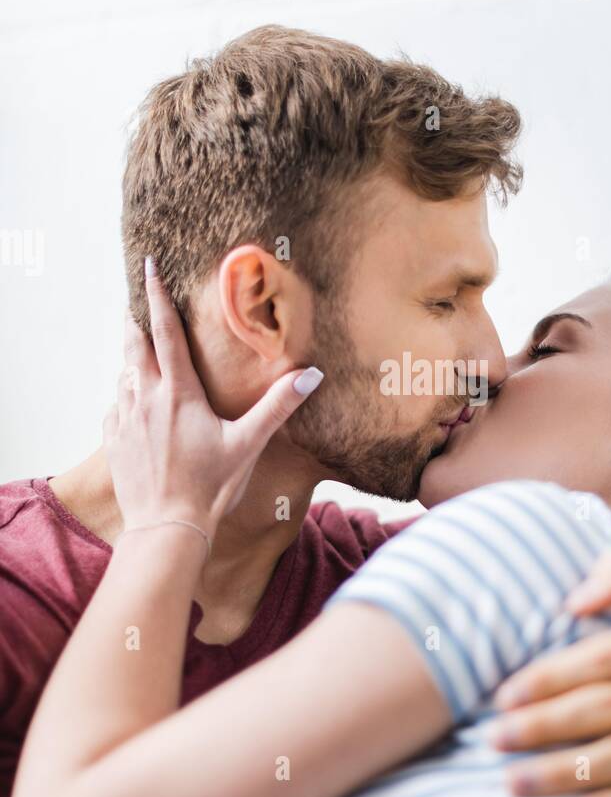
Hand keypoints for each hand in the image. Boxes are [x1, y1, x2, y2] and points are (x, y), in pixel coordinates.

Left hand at [103, 261, 322, 542]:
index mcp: (179, 393)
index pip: (165, 332)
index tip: (148, 268)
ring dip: (131, 362)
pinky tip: (134, 405)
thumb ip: (278, 406)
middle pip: (134, 346)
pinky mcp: (114, 442)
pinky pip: (117, 408)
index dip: (156, 296)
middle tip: (134, 304)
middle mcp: (146, 399)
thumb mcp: (249, 444)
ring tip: (140, 357)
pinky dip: (125, 398)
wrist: (165, 528)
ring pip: (124, 377)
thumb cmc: (210, 487)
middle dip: (135, 321)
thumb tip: (311, 375)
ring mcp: (125, 420)